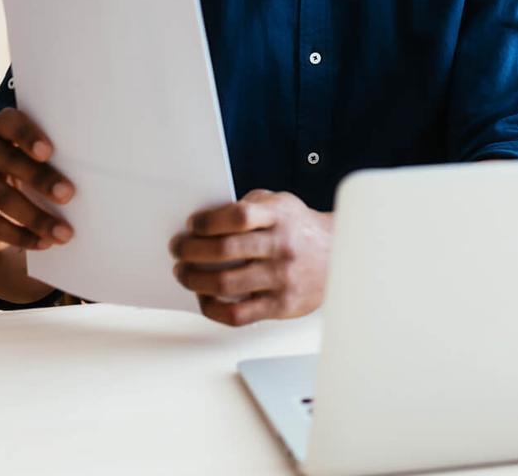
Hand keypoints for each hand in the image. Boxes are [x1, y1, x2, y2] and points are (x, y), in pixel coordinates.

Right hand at [0, 108, 75, 252]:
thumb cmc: (28, 174)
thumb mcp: (38, 163)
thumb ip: (56, 160)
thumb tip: (98, 179)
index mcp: (0, 128)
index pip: (9, 121)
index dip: (27, 134)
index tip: (48, 151)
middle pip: (9, 160)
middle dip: (41, 179)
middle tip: (69, 195)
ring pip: (2, 197)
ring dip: (36, 217)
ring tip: (64, 233)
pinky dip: (20, 236)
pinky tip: (43, 243)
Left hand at [170, 190, 332, 326]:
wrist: (339, 255)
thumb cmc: (299, 229)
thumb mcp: (280, 204)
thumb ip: (249, 207)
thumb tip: (205, 221)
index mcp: (279, 217)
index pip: (238, 216)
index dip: (208, 220)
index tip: (192, 225)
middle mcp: (281, 246)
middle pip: (225, 249)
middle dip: (190, 250)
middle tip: (177, 249)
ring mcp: (281, 277)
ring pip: (225, 283)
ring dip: (194, 279)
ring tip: (184, 273)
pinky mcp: (280, 305)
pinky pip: (237, 314)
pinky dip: (212, 308)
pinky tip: (204, 298)